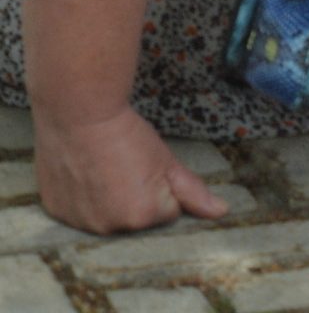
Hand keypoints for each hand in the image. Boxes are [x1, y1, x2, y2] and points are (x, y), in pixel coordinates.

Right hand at [33, 104, 228, 236]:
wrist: (79, 111)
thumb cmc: (126, 132)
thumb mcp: (166, 159)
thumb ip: (193, 191)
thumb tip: (221, 212)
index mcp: (142, 216)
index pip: (166, 211)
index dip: (160, 185)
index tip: (146, 165)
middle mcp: (110, 228)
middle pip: (133, 217)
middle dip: (133, 196)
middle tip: (122, 166)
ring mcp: (79, 223)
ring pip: (104, 216)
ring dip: (105, 199)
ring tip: (100, 167)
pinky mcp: (56, 212)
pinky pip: (76, 211)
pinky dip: (79, 196)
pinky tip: (80, 172)